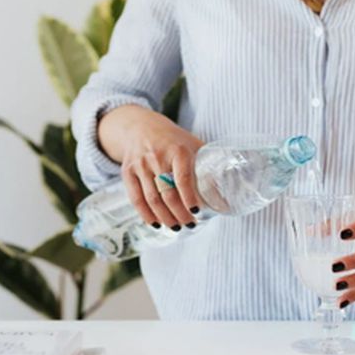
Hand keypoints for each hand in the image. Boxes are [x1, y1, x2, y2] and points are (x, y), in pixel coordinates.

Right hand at [98, 104, 204, 229]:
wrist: (141, 127)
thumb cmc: (173, 140)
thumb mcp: (192, 144)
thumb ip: (206, 162)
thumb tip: (227, 186)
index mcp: (177, 150)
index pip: (183, 178)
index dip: (189, 198)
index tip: (196, 211)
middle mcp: (157, 157)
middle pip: (168, 193)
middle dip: (179, 213)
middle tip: (189, 224)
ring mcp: (140, 165)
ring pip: (152, 199)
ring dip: (165, 217)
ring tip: (176, 227)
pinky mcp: (128, 172)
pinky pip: (136, 198)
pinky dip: (146, 214)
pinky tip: (156, 224)